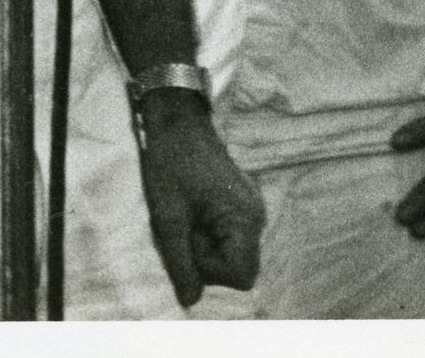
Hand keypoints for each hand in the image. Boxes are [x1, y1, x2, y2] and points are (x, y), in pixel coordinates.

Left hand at [135, 95, 263, 305]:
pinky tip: (194, 210)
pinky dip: (209, 233)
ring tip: (187, 217)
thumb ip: (182, 264)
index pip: (241, 276)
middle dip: (207, 258)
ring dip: (206, 245)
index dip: (211, 270)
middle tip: (185, 227)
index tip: (190, 242)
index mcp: (245, 219)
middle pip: (238, 266)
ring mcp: (250, 207)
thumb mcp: (169, 220)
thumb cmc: (171, 167)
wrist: (177, 123)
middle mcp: (256, 215)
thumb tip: (191, 302)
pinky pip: (229, 235)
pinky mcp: (241, 201)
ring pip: (232, 251)